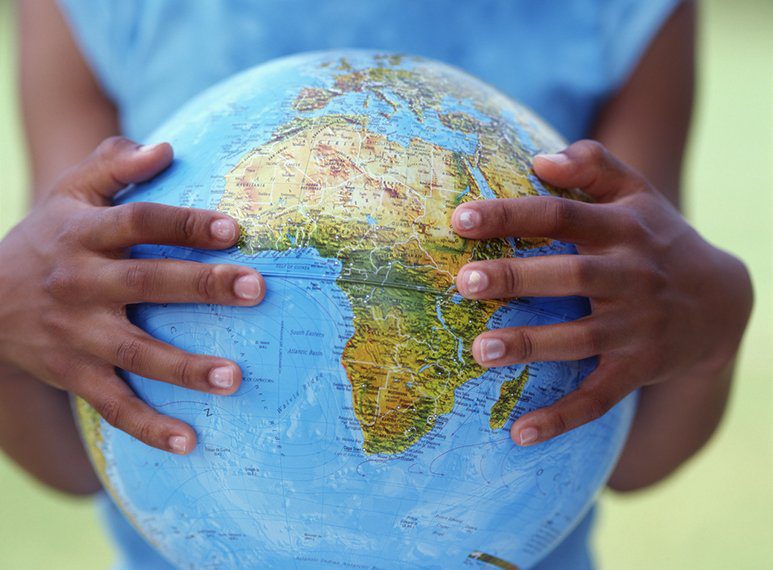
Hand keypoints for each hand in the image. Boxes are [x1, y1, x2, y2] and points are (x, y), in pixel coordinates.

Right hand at [0, 137, 265, 453]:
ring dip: (184, 367)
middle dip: (201, 285)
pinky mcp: (72, 373)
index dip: (185, 223)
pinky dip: (147, 427)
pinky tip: (188, 442)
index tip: (233, 229)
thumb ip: (112, 168)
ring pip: (134, 351)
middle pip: (146, 281)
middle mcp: (81, 281)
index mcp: (85, 233)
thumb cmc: (45, 238)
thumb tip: (166, 147)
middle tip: (256, 289)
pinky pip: (112, 404)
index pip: (140, 222)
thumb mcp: (67, 194)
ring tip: (234, 378)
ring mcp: (75, 333)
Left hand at [452, 140, 751, 446]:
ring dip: (531, 345)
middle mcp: (632, 276)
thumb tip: (540, 159)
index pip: (562, 215)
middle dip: (518, 278)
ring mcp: (638, 327)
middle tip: (464, 282)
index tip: (460, 219)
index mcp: (623, 229)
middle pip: (572, 275)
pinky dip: (563, 417)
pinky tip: (520, 433)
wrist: (723, 302)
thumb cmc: (658, 239)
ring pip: (582, 338)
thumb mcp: (637, 194)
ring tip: (479, 351)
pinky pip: (600, 398)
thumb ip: (595, 166)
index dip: (513, 215)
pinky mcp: (640, 368)